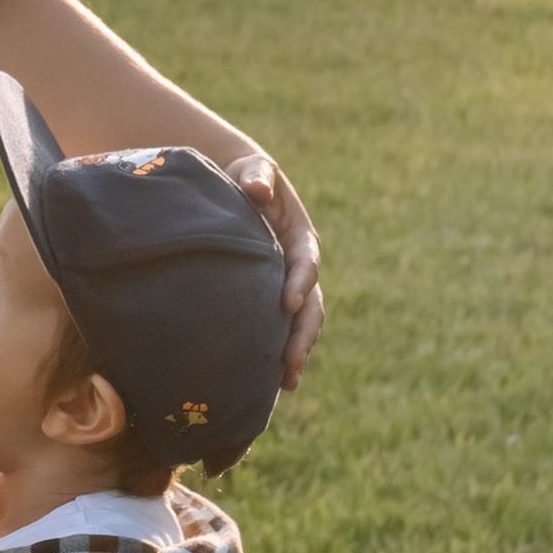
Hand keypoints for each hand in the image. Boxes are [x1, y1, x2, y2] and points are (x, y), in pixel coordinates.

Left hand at [224, 155, 323, 381]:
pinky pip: (279, 329)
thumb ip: (257, 176)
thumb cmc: (247, 177)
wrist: (241, 190)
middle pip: (311, 305)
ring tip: (286, 382)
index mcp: (299, 238)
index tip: (289, 303)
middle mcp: (299, 267)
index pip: (305, 262)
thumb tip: (256, 188)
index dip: (301, 282)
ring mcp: (288, 286)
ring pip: (300, 324)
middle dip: (304, 334)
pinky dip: (277, 352)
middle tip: (292, 361)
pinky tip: (267, 381)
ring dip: (296, 352)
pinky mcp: (272, 300)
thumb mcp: (253, 171)